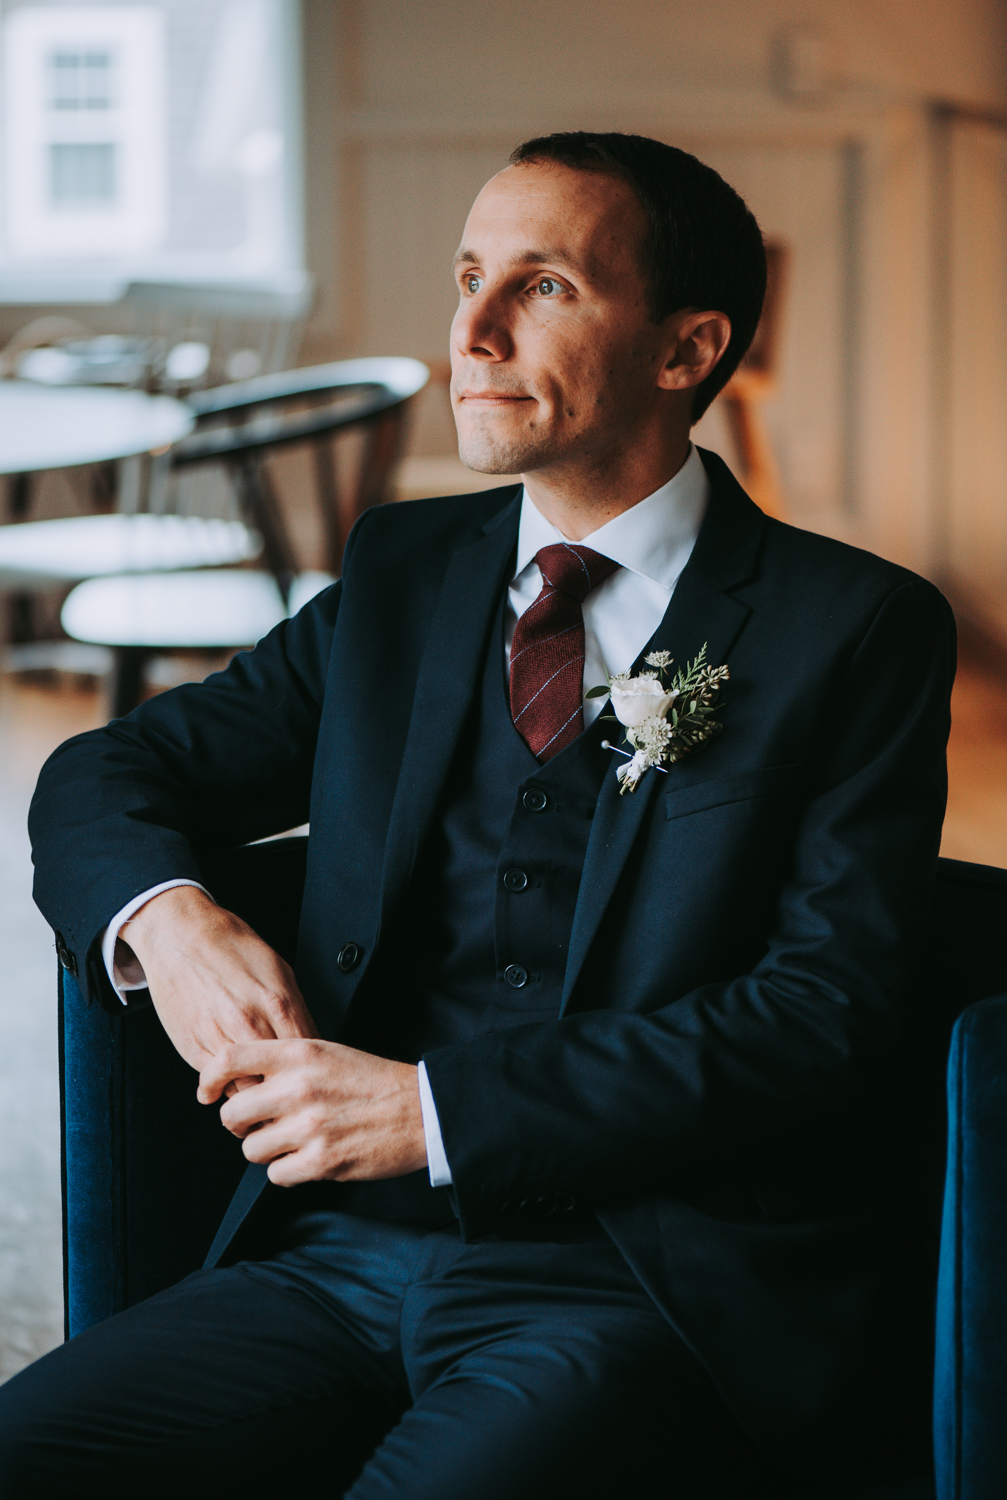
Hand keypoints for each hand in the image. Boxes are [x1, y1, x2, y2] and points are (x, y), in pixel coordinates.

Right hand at [120, 885, 318, 1076]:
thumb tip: (309, 1040)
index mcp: (277, 1003)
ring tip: (258, 1082)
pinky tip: (233, 1073)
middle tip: (286, 1086)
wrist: (180, 934)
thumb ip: (295, 1009)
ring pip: (247, 1089)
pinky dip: (228, 1085)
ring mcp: (219, 1038)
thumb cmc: (229, 947)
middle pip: (278, 1078)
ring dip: (255, 1091)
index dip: (309, 1069)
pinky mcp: (192, 1048)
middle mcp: (248, 1023)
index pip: (305, 1056)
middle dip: (285, 1085)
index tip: (308, 1073)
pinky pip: (218, 1083)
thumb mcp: (278, 969)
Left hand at [198, 1040, 427, 1185]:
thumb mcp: (327, 1052)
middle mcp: (300, 1088)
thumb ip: (285, 1062)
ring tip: (291, 1141)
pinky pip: (276, 1174)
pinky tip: (306, 1158)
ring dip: (266, 1150)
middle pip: (232, 1114)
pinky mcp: (322, 1161)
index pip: (231, 1059)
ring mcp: (310, 1126)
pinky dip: (287, 1171)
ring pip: (251, 1149)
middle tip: (258, 1125)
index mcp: (300, 1054)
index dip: (208, 1078)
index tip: (207, 1092)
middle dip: (240, 1125)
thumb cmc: (374, 1081)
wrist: (421, 1110)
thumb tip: (242, 1082)